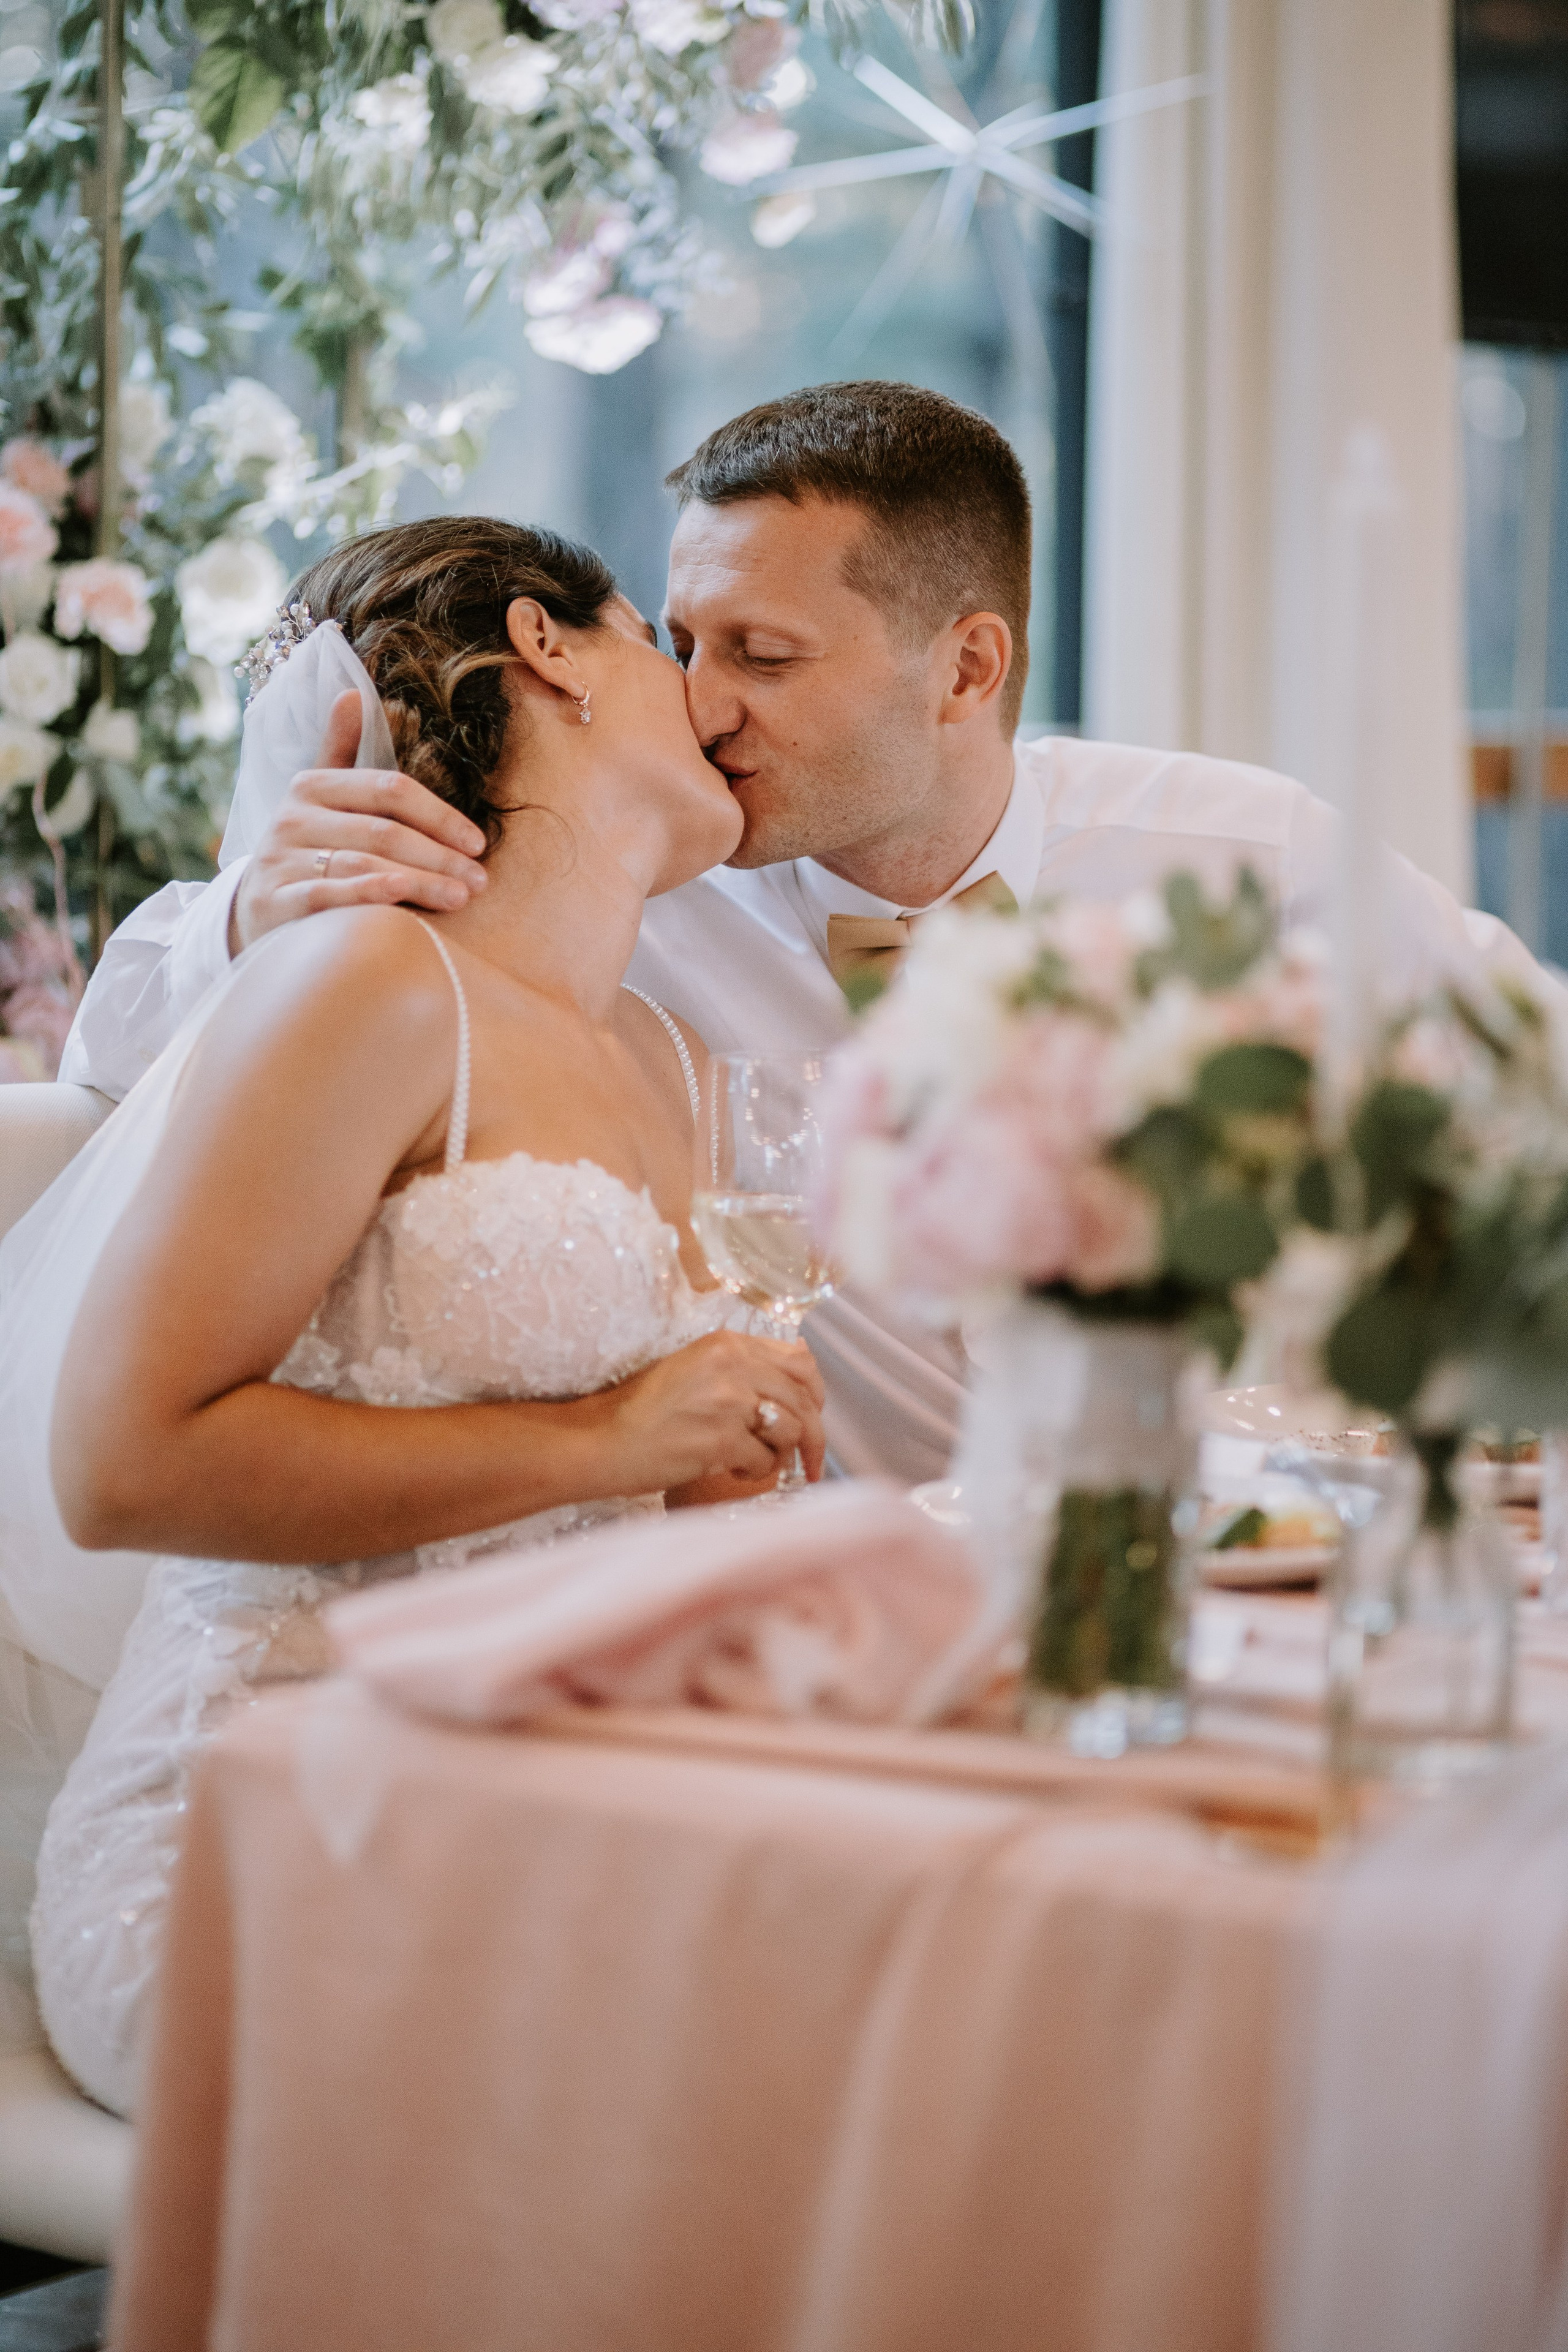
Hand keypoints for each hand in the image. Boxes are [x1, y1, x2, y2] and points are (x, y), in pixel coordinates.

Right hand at [229, 692, 489, 954]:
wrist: (251, 909)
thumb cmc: (305, 850)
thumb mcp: (319, 798)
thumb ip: (340, 751)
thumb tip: (352, 693)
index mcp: (312, 785)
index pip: (389, 790)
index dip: (439, 815)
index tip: (478, 843)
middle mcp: (293, 818)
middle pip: (383, 831)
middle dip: (438, 856)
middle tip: (479, 880)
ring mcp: (280, 859)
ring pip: (363, 864)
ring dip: (419, 882)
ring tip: (460, 897)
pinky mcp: (273, 901)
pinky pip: (327, 894)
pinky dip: (367, 894)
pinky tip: (402, 899)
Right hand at [610, 1329, 825, 1494]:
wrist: (600, 1440)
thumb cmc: (641, 1409)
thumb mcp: (692, 1368)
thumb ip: (742, 1365)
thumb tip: (800, 1360)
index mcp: (726, 1344)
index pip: (799, 1361)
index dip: (815, 1392)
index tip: (814, 1415)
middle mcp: (733, 1365)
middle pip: (804, 1398)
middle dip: (815, 1435)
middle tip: (810, 1461)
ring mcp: (729, 1402)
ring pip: (792, 1431)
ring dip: (781, 1455)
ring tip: (754, 1463)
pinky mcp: (722, 1439)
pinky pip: (765, 1461)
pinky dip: (756, 1473)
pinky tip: (732, 1471)